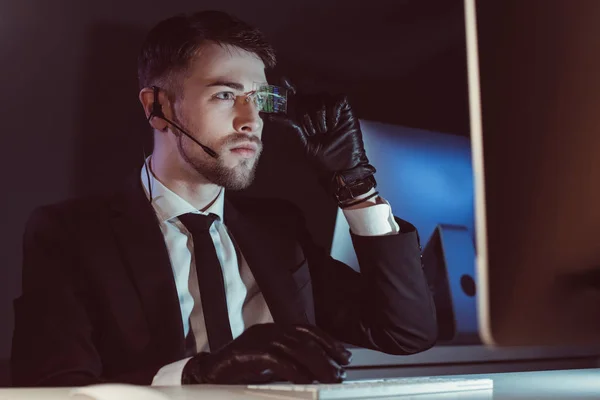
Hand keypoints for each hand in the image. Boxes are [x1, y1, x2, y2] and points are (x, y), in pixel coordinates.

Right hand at [182, 323, 351, 384]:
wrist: (207, 373)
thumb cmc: (239, 370)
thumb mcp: (270, 363)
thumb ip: (290, 362)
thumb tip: (317, 371)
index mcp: (273, 330)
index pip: (306, 330)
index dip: (327, 341)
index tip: (343, 355)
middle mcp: (267, 330)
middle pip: (304, 338)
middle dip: (327, 354)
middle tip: (340, 370)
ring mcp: (257, 339)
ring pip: (294, 348)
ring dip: (316, 363)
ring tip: (329, 377)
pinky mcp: (247, 352)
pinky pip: (276, 359)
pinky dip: (293, 370)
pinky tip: (306, 379)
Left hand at [265, 79, 375, 196]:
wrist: (339, 165)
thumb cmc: (321, 156)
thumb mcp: (300, 140)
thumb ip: (288, 124)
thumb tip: (267, 113)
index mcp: (305, 115)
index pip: (296, 97)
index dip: (289, 88)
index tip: (282, 80)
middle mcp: (318, 109)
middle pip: (308, 97)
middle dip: (306, 115)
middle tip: (313, 132)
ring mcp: (332, 108)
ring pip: (321, 98)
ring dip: (320, 116)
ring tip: (324, 131)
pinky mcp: (345, 109)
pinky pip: (337, 100)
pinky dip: (333, 112)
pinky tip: (334, 125)